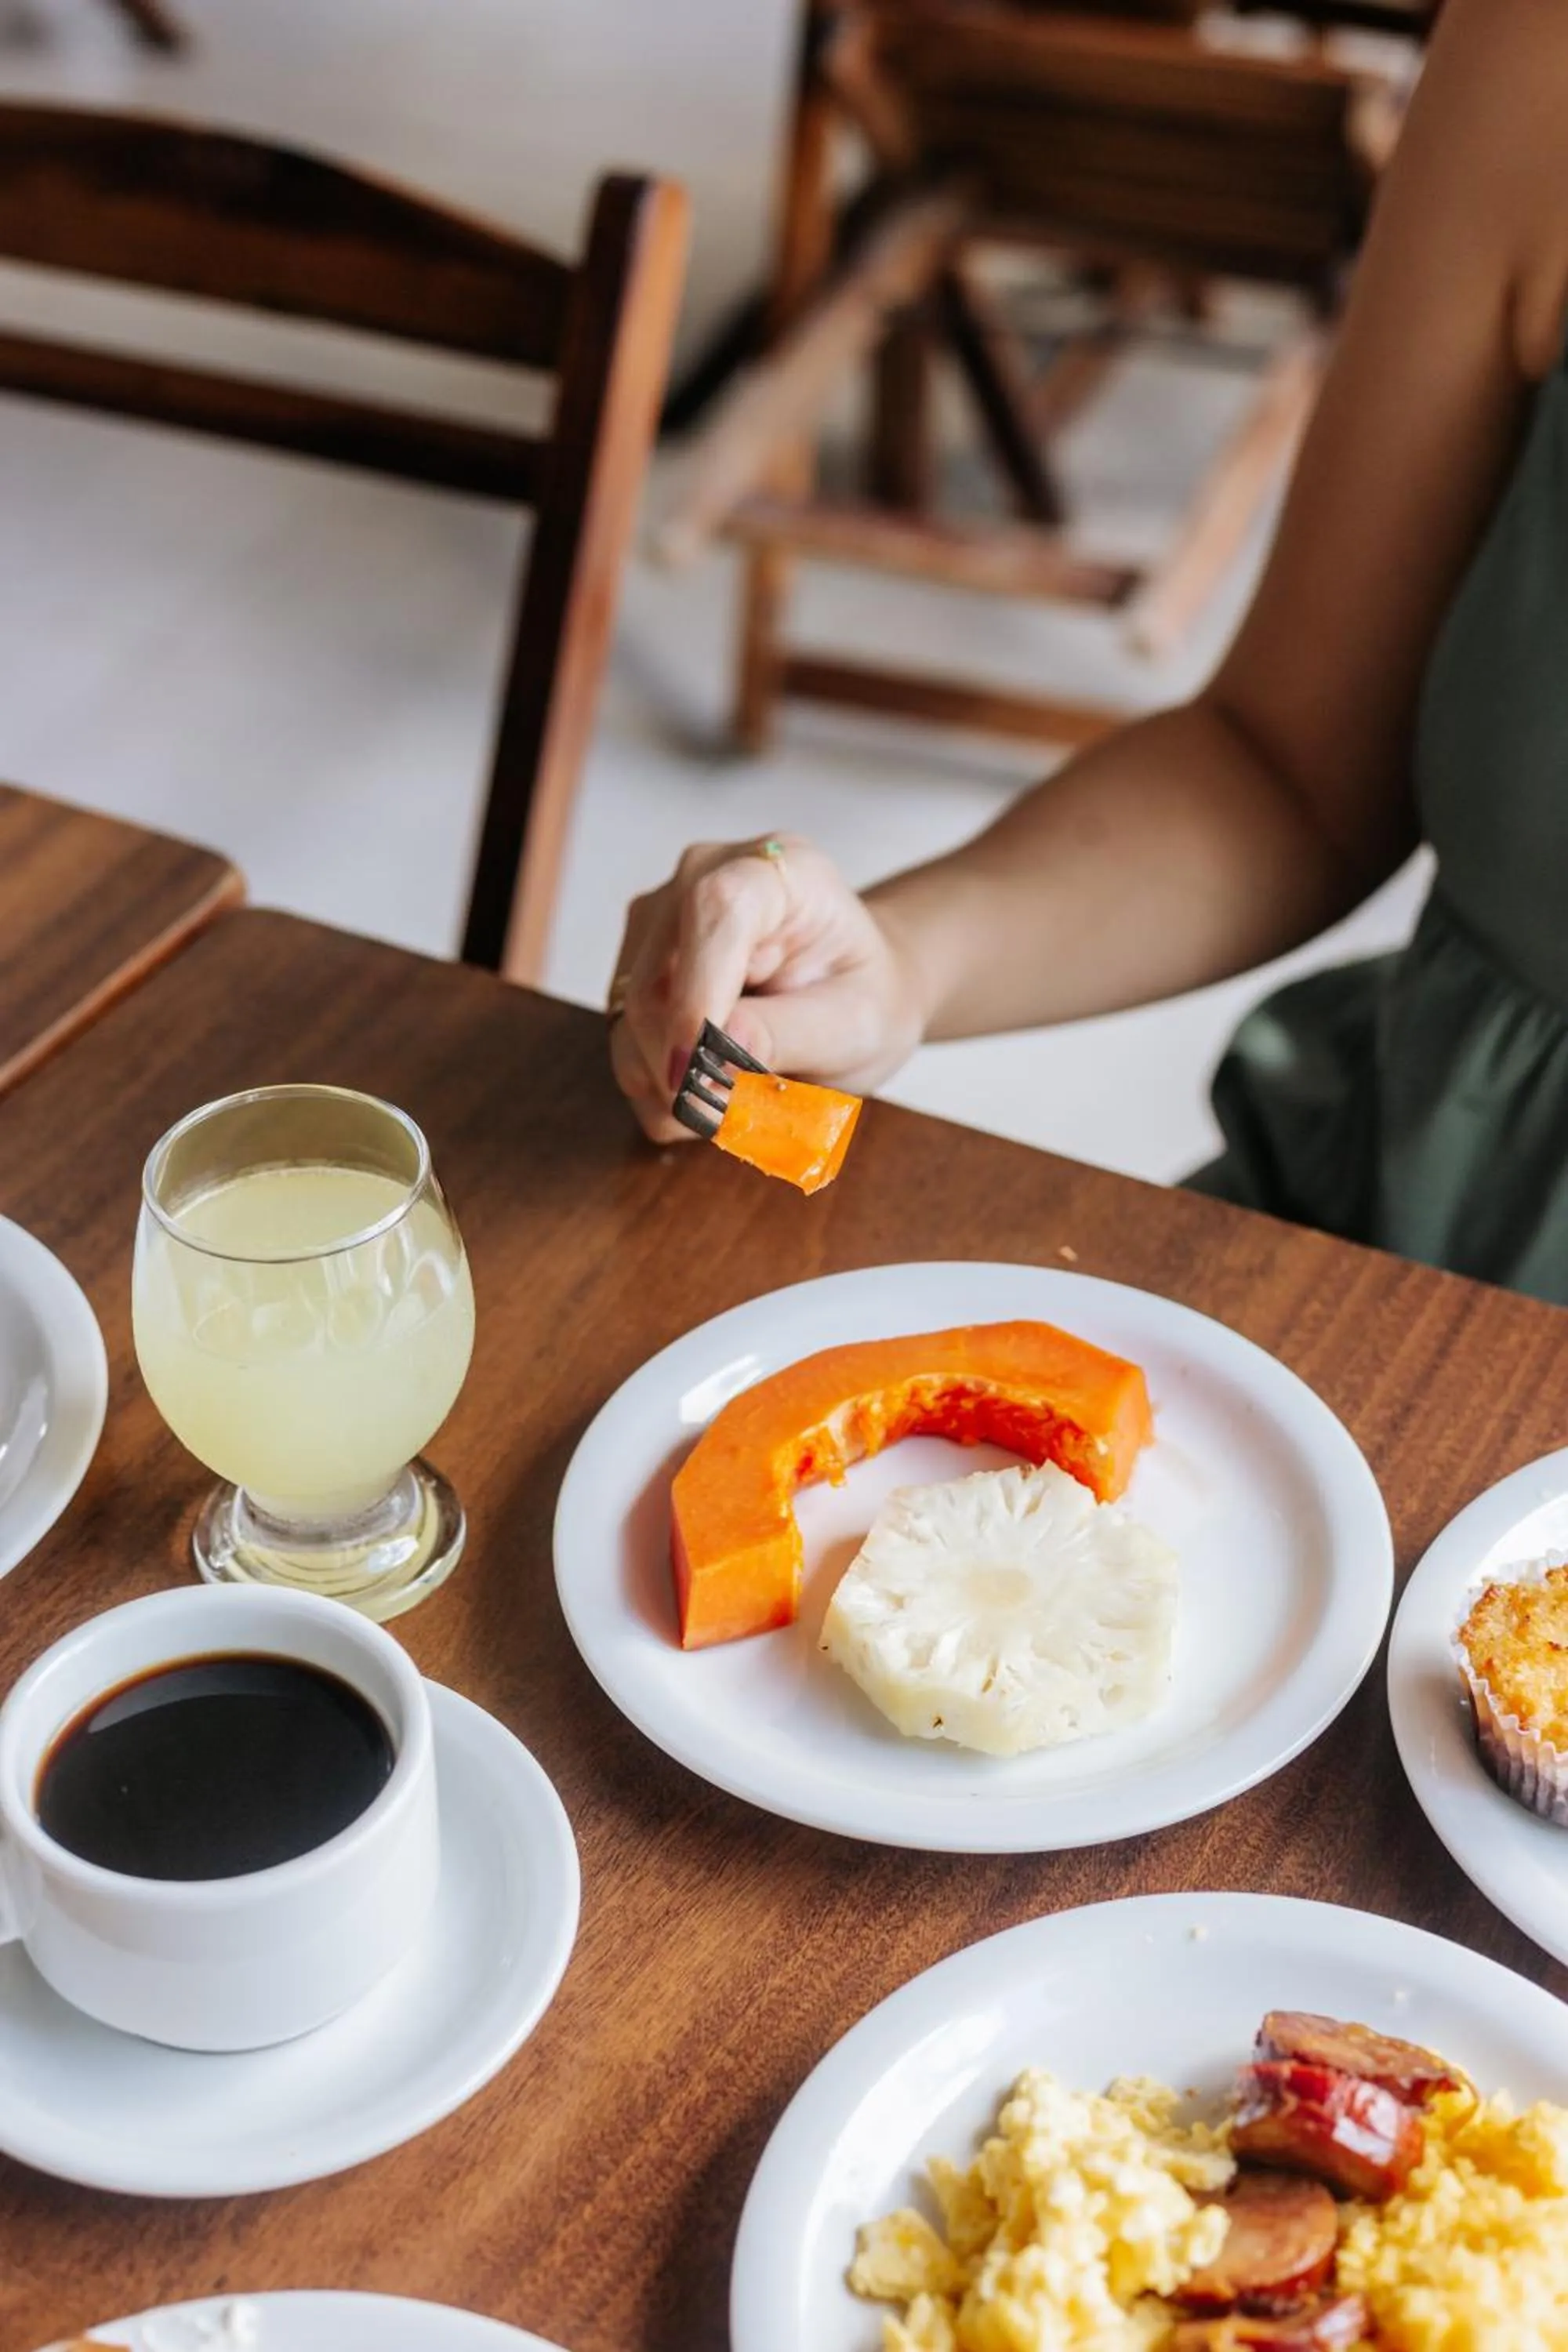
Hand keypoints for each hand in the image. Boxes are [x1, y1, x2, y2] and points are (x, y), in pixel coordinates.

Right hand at [607, 835, 927, 1142]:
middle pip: (656, 985)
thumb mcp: (856, 1024)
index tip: (699, 1076)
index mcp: (778, 873)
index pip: (715, 911)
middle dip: (692, 1071)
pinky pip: (624, 1047)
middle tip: (748, 1118)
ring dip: (680, 1091)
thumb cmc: (862, 997)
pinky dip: (666, 1091)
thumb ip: (790, 1033)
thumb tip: (713, 1055)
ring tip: (748, 1099)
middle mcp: (701, 879)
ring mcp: (657, 922)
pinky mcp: (632, 966)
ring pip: (629, 1025)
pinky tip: (719, 1086)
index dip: (698, 997)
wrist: (849, 990)